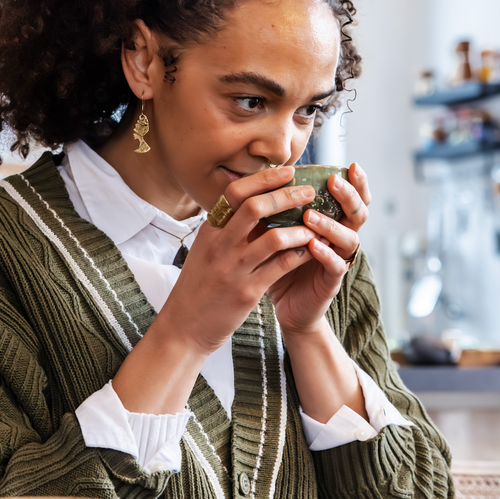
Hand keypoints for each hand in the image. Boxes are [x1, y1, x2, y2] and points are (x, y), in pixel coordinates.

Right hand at [155, 166, 320, 355]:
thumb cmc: (199, 286)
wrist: (184, 327)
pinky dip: (299, 255)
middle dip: (287, 196)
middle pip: (256, 208)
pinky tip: (310, 251)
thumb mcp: (205, 250)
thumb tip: (249, 198)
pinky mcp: (247, 292)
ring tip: (315, 225)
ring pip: (274, 238)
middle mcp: (220, 245)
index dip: (264, 179)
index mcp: (210, 230)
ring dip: (300, 229)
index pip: (235, 192)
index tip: (288, 171)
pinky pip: (281, 267)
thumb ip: (225, 227)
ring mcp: (234, 269)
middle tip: (309, 192)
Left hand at [267, 162, 371, 334]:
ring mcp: (339, 259)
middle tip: (334, 182)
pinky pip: (335, 266)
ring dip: (330, 224)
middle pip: (359, 213)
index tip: (352, 165)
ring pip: (348, 239)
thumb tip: (265, 176)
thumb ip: (282, 208)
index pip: (353, 198)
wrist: (287, 305)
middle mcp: (342, 238)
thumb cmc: (284, 262)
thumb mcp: (281, 230)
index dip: (357, 183)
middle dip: (349, 196)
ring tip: (310, 215)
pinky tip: (313, 245)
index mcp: (333, 222)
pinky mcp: (331, 282)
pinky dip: (325, 254)